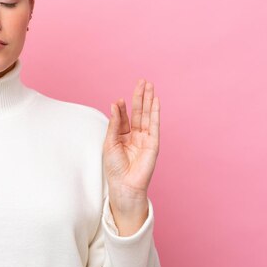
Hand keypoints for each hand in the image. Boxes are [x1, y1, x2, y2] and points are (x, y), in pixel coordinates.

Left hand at [103, 79, 159, 221]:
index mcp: (123, 136)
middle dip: (140, 96)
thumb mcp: (110, 142)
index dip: (122, 108)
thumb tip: (115, 104)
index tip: (119, 100)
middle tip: (142, 81)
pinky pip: (155, 124)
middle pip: (139, 112)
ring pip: (148, 115)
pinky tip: (155, 101)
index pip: (125, 117)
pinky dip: (155, 112)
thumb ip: (115, 123)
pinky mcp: (153, 143)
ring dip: (148, 100)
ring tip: (149, 85)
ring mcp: (145, 139)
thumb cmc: (114, 168)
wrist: (123, 185)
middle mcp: (135, 136)